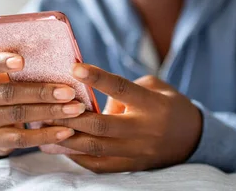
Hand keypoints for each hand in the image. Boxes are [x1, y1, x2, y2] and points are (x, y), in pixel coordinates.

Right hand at [0, 53, 84, 156]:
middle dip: (42, 92)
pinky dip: (46, 135)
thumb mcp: (3, 75)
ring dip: (50, 112)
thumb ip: (20, 66)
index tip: (22, 61)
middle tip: (69, 92)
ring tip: (74, 109)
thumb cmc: (5, 86)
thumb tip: (58, 58)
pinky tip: (66, 131)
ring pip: (18, 115)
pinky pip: (22, 140)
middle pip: (9, 93)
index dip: (1, 62)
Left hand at [44, 64, 201, 172]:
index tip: (75, 68)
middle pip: (102, 124)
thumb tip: (92, 94)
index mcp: (152, 105)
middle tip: (46, 105)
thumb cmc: (168, 104)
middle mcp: (144, 130)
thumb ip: (124, 89)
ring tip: (43, 127)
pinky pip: (99, 165)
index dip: (98, 79)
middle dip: (71, 115)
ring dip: (67, 138)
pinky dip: (77, 156)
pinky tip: (58, 145)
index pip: (122, 89)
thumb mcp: (154, 87)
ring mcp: (137, 152)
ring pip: (96, 147)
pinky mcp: (131, 167)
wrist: (192, 139)